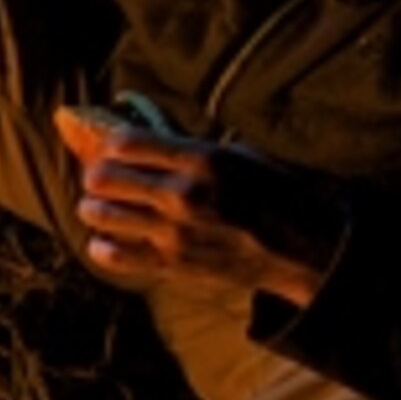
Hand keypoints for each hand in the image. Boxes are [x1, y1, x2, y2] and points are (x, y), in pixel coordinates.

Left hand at [53, 107, 327, 306]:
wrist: (305, 248)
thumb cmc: (273, 194)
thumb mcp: (237, 156)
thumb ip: (187, 148)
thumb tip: (140, 134)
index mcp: (201, 160)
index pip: (124, 143)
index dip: (111, 146)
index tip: (114, 151)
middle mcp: (183, 195)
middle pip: (102, 178)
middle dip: (97, 176)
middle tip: (105, 181)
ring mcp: (175, 233)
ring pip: (99, 214)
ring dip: (95, 209)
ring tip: (106, 209)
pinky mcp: (173, 265)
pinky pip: (111, 255)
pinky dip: (103, 246)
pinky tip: (111, 240)